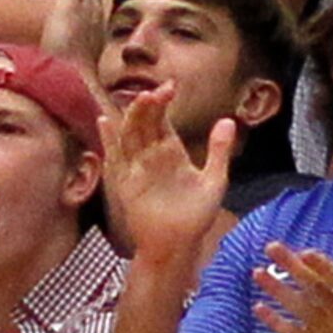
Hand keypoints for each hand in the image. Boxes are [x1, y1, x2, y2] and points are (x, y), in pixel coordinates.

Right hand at [102, 87, 234, 260]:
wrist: (177, 245)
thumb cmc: (196, 217)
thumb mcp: (214, 181)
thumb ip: (219, 151)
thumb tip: (228, 120)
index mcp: (170, 152)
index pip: (162, 120)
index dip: (163, 102)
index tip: (171, 87)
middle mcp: (150, 156)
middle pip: (144, 122)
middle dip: (149, 105)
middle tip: (158, 91)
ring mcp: (136, 168)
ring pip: (130, 135)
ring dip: (133, 117)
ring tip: (141, 99)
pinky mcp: (125, 183)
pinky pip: (115, 158)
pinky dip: (108, 140)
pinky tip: (104, 121)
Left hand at [255, 227, 332, 332]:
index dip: (324, 267)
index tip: (305, 251)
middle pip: (314, 289)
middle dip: (292, 267)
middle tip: (270, 245)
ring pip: (298, 308)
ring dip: (276, 290)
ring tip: (256, 272)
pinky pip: (290, 332)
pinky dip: (274, 320)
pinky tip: (257, 306)